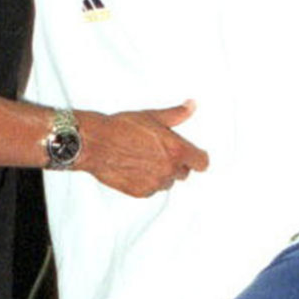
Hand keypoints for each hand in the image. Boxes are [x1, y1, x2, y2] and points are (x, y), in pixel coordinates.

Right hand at [76, 101, 208, 197]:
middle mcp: (168, 169)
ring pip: (167, 182)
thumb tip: (191, 106)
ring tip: (144, 159)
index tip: (193, 156)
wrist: (95, 143)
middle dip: (176, 164)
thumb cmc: (121, 128)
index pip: (202, 163)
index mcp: (176, 150)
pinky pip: (151, 190)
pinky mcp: (141, 192)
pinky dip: (146, 182)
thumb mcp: (152, 116)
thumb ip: (176, 114)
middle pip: (184, 173)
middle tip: (161, 152)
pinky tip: (134, 168)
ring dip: (161, 174)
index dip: (198, 158)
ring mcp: (155, 183)